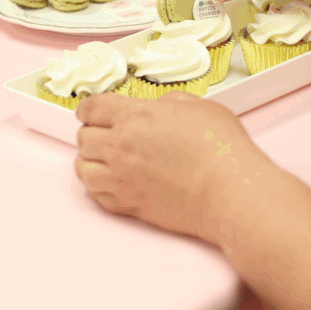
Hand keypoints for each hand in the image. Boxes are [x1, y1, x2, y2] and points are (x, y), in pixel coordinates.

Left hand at [74, 92, 266, 241]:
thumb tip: (162, 109)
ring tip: (100, 158)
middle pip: (83, 137)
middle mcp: (120, 147)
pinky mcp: (129, 204)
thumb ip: (170, 104)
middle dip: (91, 131)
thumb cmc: (221, 150)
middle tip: (101, 132)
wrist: (228, 190)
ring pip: (82, 168)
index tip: (90, 111)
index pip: (92, 108)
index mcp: (134, 117)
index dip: (89, 107)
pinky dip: (98, 186)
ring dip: (89, 160)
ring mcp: (121, 178)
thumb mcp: (198, 106)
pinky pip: (96, 195)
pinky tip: (109, 181)